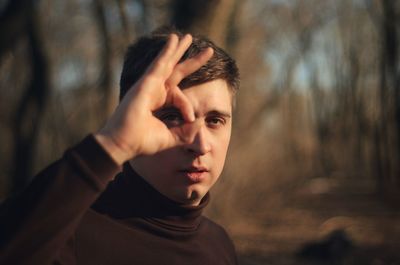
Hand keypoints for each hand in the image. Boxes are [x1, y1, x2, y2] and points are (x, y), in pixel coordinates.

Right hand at [95, 34, 213, 164]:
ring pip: (167, 63)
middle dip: (192, 61)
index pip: (180, 97)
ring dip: (178, 49)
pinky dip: (167, 51)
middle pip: (176, 71)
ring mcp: (149, 85)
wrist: (124, 144)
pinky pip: (159, 63)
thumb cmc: (143, 142)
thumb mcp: (171, 137)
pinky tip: (175, 40)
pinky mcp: (146, 83)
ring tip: (188, 37)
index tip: (190, 119)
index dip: (187, 107)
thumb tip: (200, 122)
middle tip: (208, 51)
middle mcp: (154, 91)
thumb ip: (186, 132)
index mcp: (159, 102)